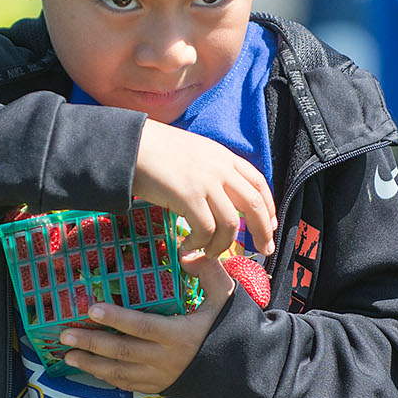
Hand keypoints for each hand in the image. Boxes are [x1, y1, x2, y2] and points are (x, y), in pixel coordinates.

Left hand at [58, 250, 233, 392]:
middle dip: (92, 343)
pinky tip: (89, 369)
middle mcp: (167, 359)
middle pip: (123, 351)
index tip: (92, 308)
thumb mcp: (226, 297)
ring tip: (68, 354)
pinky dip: (106, 378)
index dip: (116, 318)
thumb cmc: (230, 328)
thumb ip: (209, 272)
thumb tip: (187, 252)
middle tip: (65, 334)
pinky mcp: (159, 387)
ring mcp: (161, 376)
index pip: (142, 326)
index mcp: (180, 334)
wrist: (240, 371)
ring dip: (92, 364)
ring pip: (120, 372)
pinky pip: (128, 385)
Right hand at [133, 120, 277, 258]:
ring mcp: (205, 182)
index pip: (258, 183)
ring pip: (231, 223)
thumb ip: (212, 171)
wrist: (128, 145)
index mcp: (223, 157)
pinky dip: (199, 244)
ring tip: (208, 252)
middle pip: (255, 204)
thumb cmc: (154, 151)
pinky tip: (187, 246)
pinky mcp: (188, 197)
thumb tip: (221, 199)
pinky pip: (205, 230)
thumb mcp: (194, 154)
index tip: (269, 227)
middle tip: (262, 250)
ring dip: (222, 245)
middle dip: (262, 231)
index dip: (269, 208)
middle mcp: (220, 168)